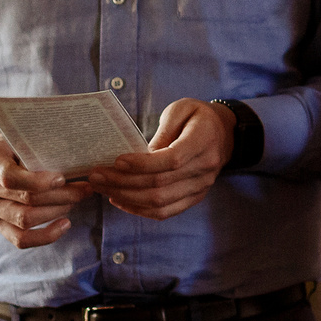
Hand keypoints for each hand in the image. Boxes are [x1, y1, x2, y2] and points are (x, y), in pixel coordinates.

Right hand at [0, 130, 95, 247]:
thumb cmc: (13, 144)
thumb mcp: (21, 137)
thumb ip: (37, 148)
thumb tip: (74, 159)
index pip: (10, 177)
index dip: (38, 181)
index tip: (63, 179)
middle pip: (24, 200)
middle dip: (61, 196)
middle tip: (84, 189)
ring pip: (24, 220)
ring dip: (57, 211)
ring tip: (76, 201)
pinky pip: (20, 239)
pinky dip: (46, 235)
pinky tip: (65, 224)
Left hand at [79, 98, 232, 221]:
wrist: (224, 133)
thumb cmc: (198, 116)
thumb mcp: (181, 109)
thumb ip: (164, 129)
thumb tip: (141, 154)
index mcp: (203, 142)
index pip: (171, 160)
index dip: (142, 164)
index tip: (116, 161)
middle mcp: (204, 169)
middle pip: (160, 185)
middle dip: (123, 182)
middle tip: (96, 175)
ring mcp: (201, 187)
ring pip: (160, 202)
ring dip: (126, 197)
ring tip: (102, 188)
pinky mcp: (194, 197)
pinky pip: (166, 211)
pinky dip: (140, 210)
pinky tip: (119, 200)